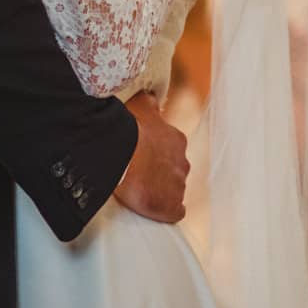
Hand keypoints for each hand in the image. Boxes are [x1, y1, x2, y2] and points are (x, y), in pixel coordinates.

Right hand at [112, 93, 187, 223]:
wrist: (125, 155)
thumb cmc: (131, 129)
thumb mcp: (139, 107)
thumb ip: (148, 102)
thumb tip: (151, 95)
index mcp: (176, 140)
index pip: (171, 149)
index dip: (157, 154)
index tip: (143, 156)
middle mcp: (182, 163)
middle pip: (175, 170)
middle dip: (161, 174)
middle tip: (140, 174)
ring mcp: (179, 186)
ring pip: (174, 190)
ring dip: (161, 192)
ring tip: (141, 192)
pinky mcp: (172, 207)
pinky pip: (174, 212)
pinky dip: (165, 212)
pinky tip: (152, 209)